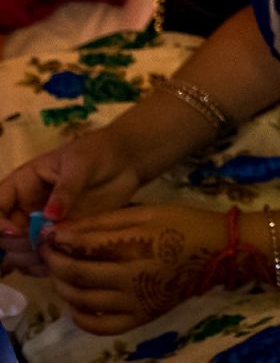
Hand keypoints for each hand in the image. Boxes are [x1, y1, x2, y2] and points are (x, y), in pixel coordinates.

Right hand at [0, 131, 144, 270]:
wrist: (127, 161)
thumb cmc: (99, 154)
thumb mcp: (80, 164)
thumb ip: (64, 190)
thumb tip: (48, 217)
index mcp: (22, 185)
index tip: (17, 232)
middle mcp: (25, 208)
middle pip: (5, 235)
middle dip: (17, 244)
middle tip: (43, 244)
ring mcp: (41, 226)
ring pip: (19, 251)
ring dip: (30, 258)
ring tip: (54, 255)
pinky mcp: (59, 238)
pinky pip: (41, 259)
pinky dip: (44, 266)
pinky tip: (60, 263)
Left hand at [42, 204, 229, 333]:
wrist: (221, 252)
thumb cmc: (185, 224)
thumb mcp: (147, 212)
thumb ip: (105, 222)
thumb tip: (64, 231)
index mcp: (136, 245)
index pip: (83, 245)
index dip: (59, 240)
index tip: (48, 234)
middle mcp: (131, 277)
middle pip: (76, 273)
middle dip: (54, 261)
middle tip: (48, 252)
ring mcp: (135, 302)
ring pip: (82, 300)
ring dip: (62, 286)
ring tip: (61, 273)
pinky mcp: (140, 318)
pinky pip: (99, 326)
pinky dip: (80, 317)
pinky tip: (77, 304)